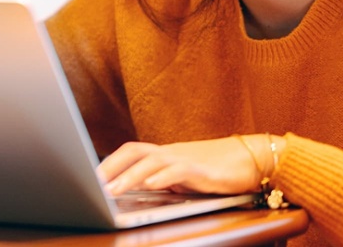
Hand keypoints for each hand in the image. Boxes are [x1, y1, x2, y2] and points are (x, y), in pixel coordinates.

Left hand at [97, 137, 266, 196]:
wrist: (253, 160)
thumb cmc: (217, 170)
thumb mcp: (184, 178)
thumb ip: (162, 182)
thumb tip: (136, 192)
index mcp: (164, 155)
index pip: (130, 152)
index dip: (109, 163)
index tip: (88, 177)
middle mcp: (171, 153)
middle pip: (134, 151)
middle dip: (111, 167)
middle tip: (92, 184)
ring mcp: (186, 159)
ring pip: (151, 162)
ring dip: (129, 176)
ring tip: (111, 190)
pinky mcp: (203, 170)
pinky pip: (179, 170)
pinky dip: (162, 177)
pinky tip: (150, 185)